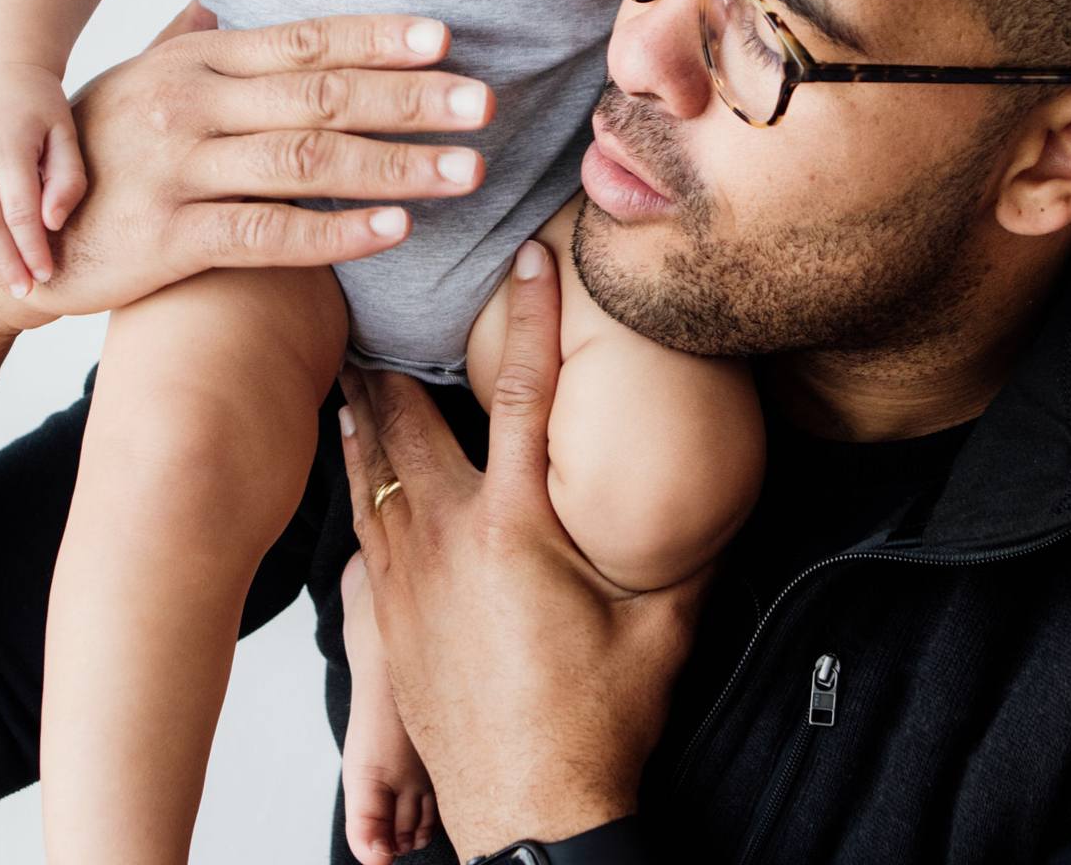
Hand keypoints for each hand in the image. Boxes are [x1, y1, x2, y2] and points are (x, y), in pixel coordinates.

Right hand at [0, 4, 493, 336]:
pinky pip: (265, 232)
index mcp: (196, 59)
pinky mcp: (165, 238)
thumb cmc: (93, 154)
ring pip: (306, 160)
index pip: (306, 40)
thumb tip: (216, 2)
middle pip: (321, 93)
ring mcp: (176, 169)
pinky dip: (335, 232)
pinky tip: (393, 230)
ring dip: (397, 165)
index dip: (380, 38)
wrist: (12, 239)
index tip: (448, 40)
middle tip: (485, 103)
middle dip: (411, 98)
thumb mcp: (138, 82)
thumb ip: (189, 44)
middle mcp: (189, 102)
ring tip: (467, 170)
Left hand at [337, 242, 707, 860]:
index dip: (528, 318)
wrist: (530, 814)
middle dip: (394, 361)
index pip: (521, 394)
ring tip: (351, 372)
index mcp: (518, 527)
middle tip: (379, 307)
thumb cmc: (595, 725)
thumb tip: (720, 492)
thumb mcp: (661, 628)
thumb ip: (685, 551)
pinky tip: (353, 469)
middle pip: (409, 422)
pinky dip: (357, 484)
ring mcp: (408, 581)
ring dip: (363, 418)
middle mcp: (450, 539)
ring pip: (372, 473)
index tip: (526, 261)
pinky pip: (364, 530)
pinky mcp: (388, 622)